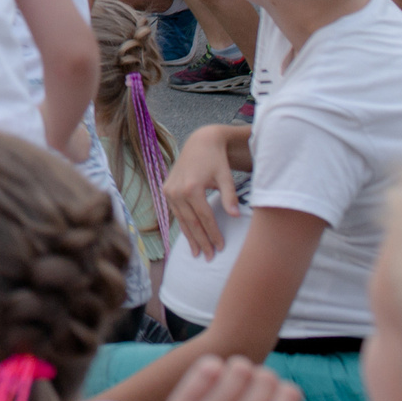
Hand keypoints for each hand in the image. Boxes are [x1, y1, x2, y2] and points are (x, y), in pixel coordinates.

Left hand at [131, 355, 312, 400]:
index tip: (275, 400)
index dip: (286, 393)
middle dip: (264, 381)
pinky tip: (213, 378)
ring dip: (239, 371)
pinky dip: (213, 367)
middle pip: (265, 377)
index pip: (290, 394)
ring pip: (237, 368)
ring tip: (233, 383)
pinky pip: (204, 369)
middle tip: (253, 392)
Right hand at [164, 125, 242, 257]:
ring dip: (190, 237)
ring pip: (181, 220)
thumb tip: (235, 217)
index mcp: (192, 188)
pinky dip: (183, 226)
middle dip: (201, 241)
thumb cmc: (216, 160)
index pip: (204, 218)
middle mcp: (177, 191)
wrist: (199, 143)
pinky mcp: (166, 190)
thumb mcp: (226, 176)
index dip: (213, 234)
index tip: (221, 248)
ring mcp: (169, 191)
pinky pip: (176, 213)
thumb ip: (230, 197)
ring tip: (198, 253)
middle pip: (191, 222)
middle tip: (209, 258)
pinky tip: (189, 237)